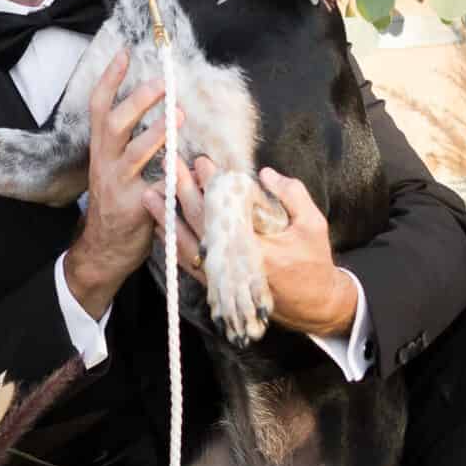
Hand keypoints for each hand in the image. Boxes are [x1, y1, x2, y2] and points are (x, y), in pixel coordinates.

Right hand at [63, 53, 179, 318]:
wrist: (105, 249)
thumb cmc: (119, 203)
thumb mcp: (117, 168)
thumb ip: (131, 143)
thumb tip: (161, 109)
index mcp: (101, 149)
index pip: (99, 107)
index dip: (110, 79)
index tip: (125, 51)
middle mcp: (105, 162)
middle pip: (113, 124)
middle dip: (136, 100)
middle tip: (162, 82)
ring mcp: (117, 185)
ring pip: (133, 154)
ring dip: (156, 133)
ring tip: (178, 115)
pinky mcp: (134, 208)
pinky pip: (155, 188)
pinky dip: (172, 176)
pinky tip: (188, 164)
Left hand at [148, 159, 356, 337]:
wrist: (313, 305)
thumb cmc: (314, 262)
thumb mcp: (314, 224)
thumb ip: (292, 194)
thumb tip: (266, 173)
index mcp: (258, 248)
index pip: (227, 209)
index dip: (212, 182)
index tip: (202, 160)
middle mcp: (234, 264)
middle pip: (200, 221)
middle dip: (183, 189)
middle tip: (169, 163)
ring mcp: (222, 277)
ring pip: (186, 243)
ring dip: (168, 216)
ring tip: (151, 192)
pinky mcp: (216, 285)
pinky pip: (187, 262)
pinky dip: (171, 243)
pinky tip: (159, 225)